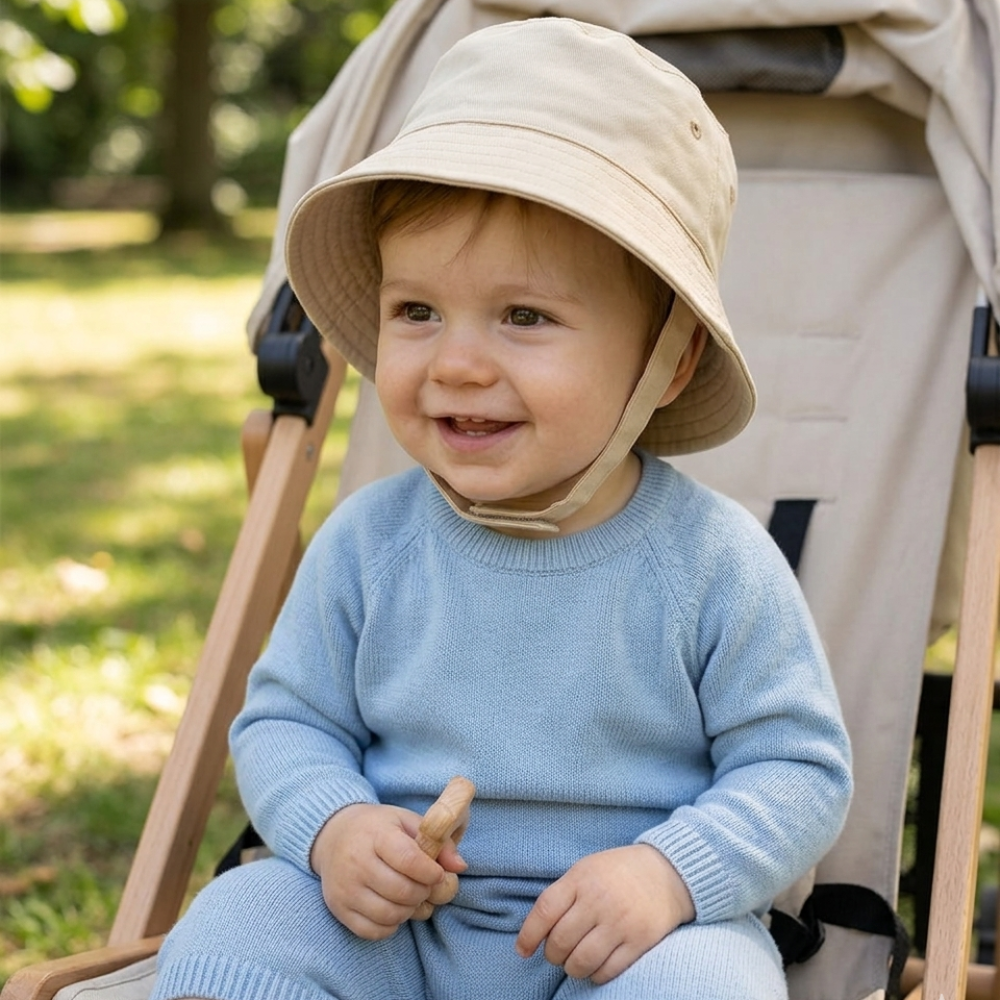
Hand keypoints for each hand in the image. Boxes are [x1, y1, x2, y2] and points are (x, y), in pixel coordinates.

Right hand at [310, 803, 466, 939]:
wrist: (333, 835)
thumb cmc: (378, 828)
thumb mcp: (407, 822)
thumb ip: (437, 841)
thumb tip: (460, 866)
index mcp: (376, 835)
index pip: (408, 860)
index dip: (430, 872)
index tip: (438, 873)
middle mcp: (356, 862)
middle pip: (401, 891)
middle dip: (423, 893)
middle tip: (425, 886)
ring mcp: (345, 888)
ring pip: (389, 914)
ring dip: (409, 910)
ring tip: (411, 897)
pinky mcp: (339, 908)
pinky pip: (372, 931)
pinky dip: (390, 926)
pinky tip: (393, 908)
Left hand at [515, 845, 694, 983]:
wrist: (667, 872)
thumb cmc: (618, 872)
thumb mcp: (586, 869)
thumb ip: (564, 894)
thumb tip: (538, 931)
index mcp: (581, 878)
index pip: (545, 910)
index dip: (529, 935)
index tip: (522, 950)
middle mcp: (598, 900)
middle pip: (560, 941)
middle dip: (553, 955)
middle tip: (557, 954)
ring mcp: (620, 922)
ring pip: (581, 961)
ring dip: (572, 968)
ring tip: (575, 962)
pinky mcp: (639, 941)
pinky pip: (607, 970)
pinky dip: (596, 974)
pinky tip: (596, 966)